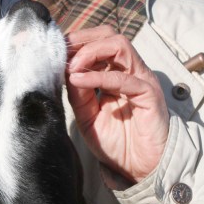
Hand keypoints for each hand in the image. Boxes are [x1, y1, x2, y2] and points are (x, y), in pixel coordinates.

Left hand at [65, 26, 169, 183]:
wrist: (140, 169)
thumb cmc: (117, 143)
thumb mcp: (88, 116)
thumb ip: (77, 94)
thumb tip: (63, 70)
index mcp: (116, 74)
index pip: (97, 43)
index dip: (75, 43)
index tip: (53, 51)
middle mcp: (131, 71)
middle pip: (109, 35)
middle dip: (81, 39)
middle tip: (61, 53)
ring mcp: (141, 80)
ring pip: (119, 45)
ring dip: (90, 52)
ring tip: (71, 68)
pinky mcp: (149, 94)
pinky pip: (124, 78)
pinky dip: (98, 76)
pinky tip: (78, 81)